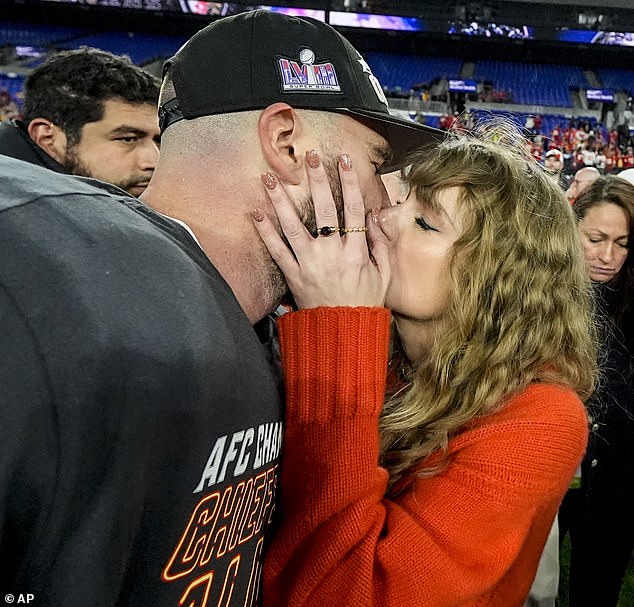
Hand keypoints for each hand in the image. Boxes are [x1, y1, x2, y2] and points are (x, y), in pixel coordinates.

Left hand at [252, 150, 389, 309]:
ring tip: (270, 177)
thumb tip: (374, 216)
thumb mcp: (384, 275)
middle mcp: (332, 254)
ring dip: (281, 200)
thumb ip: (380, 245)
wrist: (343, 332)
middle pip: (324, 209)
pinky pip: (277, 251)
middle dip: (317, 180)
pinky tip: (255, 214)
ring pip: (294, 226)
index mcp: (356, 252)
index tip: (343, 160)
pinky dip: (265, 233)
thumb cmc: (365, 303)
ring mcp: (310, 264)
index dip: (349, 182)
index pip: (353, 209)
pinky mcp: (293, 276)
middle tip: (310, 156)